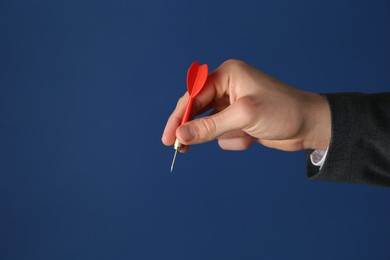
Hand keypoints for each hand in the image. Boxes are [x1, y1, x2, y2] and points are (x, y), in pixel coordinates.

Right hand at [162, 60, 330, 151]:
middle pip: (198, 110)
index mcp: (227, 75)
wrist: (310, 126)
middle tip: (179, 147)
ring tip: (247, 134)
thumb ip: (209, 126)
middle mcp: (228, 87)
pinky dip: (236, 140)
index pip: (193, 95)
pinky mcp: (239, 121)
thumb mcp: (243, 117)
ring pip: (211, 127)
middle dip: (196, 129)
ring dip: (226, 135)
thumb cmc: (282, 112)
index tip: (168, 136)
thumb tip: (180, 134)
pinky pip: (224, 136)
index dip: (179, 116)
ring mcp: (233, 105)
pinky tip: (254, 138)